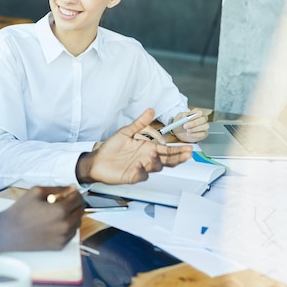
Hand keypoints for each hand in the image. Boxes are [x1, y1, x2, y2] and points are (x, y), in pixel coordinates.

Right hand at [0, 186, 83, 252]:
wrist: (8, 232)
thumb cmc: (20, 211)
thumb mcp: (37, 191)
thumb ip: (58, 188)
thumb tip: (72, 188)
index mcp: (60, 211)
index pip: (78, 199)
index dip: (75, 192)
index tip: (71, 191)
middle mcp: (64, 225)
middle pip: (81, 211)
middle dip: (76, 203)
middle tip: (66, 200)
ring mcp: (62, 237)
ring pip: (78, 222)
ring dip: (72, 215)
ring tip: (58, 211)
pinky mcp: (59, 246)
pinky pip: (71, 233)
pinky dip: (68, 226)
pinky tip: (55, 222)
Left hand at [76, 109, 192, 184]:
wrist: (97, 160)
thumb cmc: (111, 148)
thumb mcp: (126, 132)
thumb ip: (140, 123)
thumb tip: (150, 110)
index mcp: (148, 148)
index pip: (167, 150)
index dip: (179, 150)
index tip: (189, 148)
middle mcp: (147, 159)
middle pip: (167, 160)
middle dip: (177, 157)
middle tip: (187, 154)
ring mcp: (141, 168)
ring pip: (156, 167)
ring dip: (157, 161)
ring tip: (155, 153)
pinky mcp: (133, 176)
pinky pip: (141, 175)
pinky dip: (142, 171)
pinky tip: (141, 165)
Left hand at [172, 108, 208, 141]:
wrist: (179, 132)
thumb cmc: (181, 123)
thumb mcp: (179, 117)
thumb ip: (182, 116)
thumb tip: (186, 115)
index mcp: (197, 113)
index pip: (200, 112)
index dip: (195, 115)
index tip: (188, 118)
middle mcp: (203, 119)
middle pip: (203, 119)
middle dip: (194, 123)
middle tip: (185, 126)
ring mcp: (204, 126)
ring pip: (205, 126)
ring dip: (195, 129)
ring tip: (187, 130)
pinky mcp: (204, 134)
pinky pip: (203, 134)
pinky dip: (195, 134)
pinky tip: (189, 134)